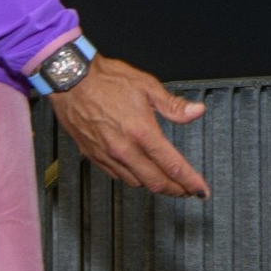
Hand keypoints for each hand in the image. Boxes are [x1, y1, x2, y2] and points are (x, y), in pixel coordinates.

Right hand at [49, 55, 208, 197]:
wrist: (70, 79)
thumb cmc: (106, 80)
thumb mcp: (147, 86)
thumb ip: (173, 105)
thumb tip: (196, 111)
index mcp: (142, 132)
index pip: (173, 166)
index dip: (190, 181)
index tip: (201, 190)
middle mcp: (125, 149)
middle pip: (156, 182)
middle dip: (176, 190)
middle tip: (187, 190)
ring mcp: (107, 155)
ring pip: (137, 182)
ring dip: (155, 186)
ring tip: (167, 183)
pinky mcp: (94, 156)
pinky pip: (118, 176)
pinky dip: (134, 179)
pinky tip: (140, 173)